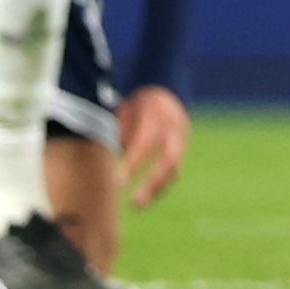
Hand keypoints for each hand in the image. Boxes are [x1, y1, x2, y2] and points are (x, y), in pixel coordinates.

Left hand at [119, 86, 188, 207]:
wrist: (160, 84)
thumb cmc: (133, 102)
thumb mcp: (123, 112)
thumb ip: (119, 135)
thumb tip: (107, 161)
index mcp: (156, 114)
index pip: (144, 145)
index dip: (131, 166)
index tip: (117, 184)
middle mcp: (174, 127)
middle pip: (168, 160)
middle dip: (152, 184)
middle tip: (134, 203)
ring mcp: (182, 136)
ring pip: (174, 167)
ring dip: (156, 188)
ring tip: (137, 204)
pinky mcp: (181, 145)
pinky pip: (173, 168)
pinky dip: (160, 182)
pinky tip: (147, 194)